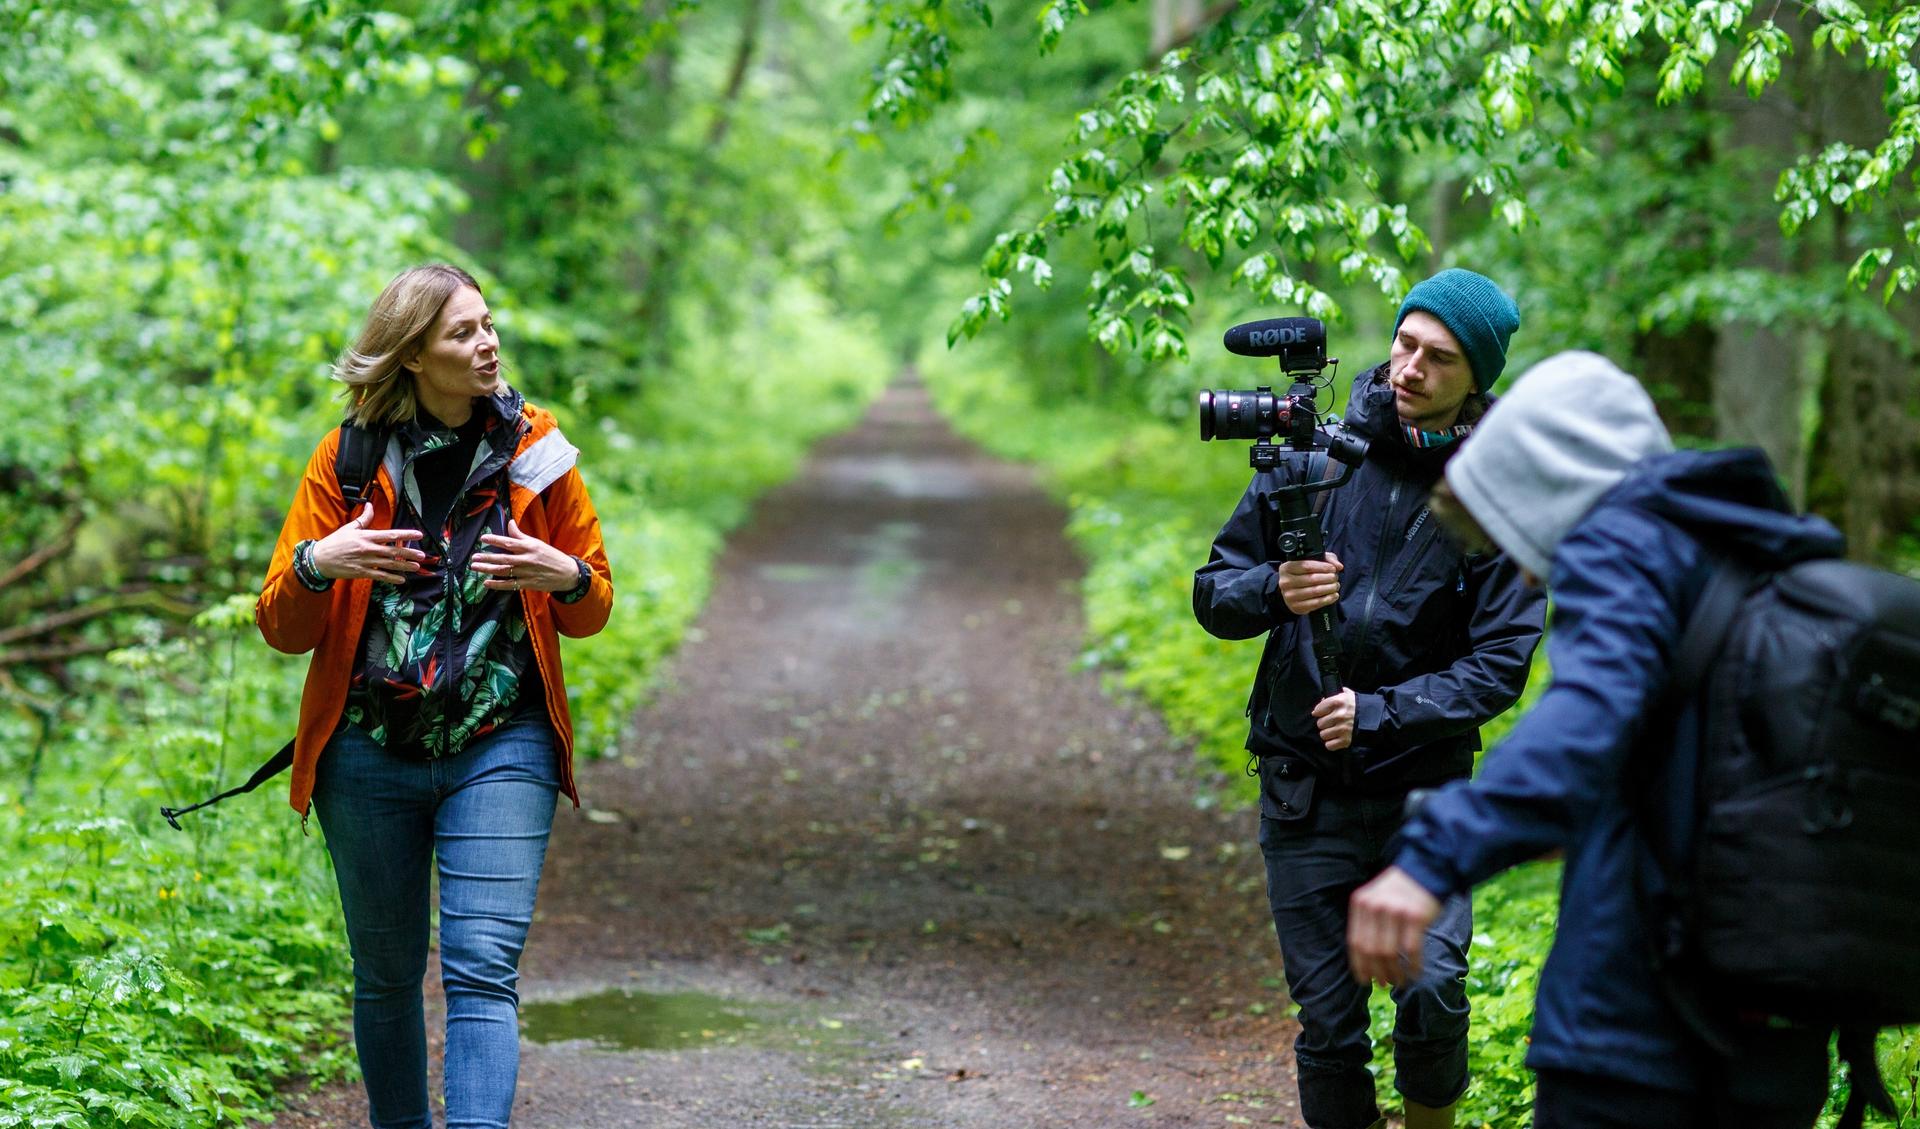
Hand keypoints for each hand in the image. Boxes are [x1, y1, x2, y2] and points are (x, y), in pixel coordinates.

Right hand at [310, 504, 425, 583]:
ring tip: (416, 567)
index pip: (390, 534)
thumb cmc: (335, 542)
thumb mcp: (349, 528)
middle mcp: (368, 549)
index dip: (405, 534)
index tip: (418, 534)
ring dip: (404, 566)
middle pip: (393, 551)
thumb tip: (370, 505)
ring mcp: (365, 562)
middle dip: (409, 553)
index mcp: (366, 536)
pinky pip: (380, 576)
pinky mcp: (362, 572)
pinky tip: (401, 580)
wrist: (319, 559)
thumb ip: (363, 518)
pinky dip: (391, 578)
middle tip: (422, 555)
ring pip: (389, 564)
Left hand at [470, 519, 578, 592]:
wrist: (567, 573)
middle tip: (474, 557)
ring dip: (488, 570)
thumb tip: (510, 523)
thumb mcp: (537, 543)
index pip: (509, 542)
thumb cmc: (551, 556)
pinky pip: (510, 584)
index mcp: (529, 547)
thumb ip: (521, 535)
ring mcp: (527, 572)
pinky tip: (487, 583)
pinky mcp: (528, 584)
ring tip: (475, 567)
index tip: (483, 539)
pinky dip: (497, 585)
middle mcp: (527, 559)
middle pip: (503, 558)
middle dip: (487, 557)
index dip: (495, 540)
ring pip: (504, 571)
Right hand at [1275, 552, 1341, 614]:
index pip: (1306, 566)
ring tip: (1335, 585)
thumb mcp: (1312, 562)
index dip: (1323, 567)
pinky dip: (1328, 599)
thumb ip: (1327, 559)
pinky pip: (1316, 603)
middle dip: (1328, 578)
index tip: (1333, 568)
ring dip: (1330, 588)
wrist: (1292, 593)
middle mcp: (1285, 582)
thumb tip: (1338, 566)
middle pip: (1312, 579)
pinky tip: (1334, 595)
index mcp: (1286, 568)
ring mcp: (1290, 596)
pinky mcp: (1296, 607)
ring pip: (1315, 591)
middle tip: (1335, 577)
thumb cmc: (1303, 575)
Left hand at [1312, 688, 1356, 750]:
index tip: (1322, 713)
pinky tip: (1336, 738)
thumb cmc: (1359, 706)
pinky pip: (1329, 745)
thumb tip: (1322, 699)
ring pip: (1323, 735)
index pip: (1318, 709)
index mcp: (1338, 702)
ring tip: (1334, 730)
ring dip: (1328, 734)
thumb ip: (1335, 694)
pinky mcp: (1346, 740)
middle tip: (1331, 722)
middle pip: (1320, 724)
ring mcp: (1342, 729)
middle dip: (1325, 723)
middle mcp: (1339, 715)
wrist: (1376, 718)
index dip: (1319, 712)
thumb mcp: (1348, 695)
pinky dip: (1332, 743)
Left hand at [1348, 866, 1441, 986]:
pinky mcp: (1416, 917)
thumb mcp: (1375, 898)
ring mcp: (1395, 911)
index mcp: (1360, 903)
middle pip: (1371, 951)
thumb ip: (1368, 922)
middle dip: (1377, 972)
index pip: (1355, 942)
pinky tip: (1416, 973)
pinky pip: (1411, 950)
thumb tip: (1366, 961)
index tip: (1365, 980)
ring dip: (1395, 973)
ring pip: (1389, 954)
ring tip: (1400, 981)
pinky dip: (1413, 967)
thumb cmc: (1400, 890)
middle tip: (1384, 984)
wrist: (1426, 868)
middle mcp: (1375, 906)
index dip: (1359, 965)